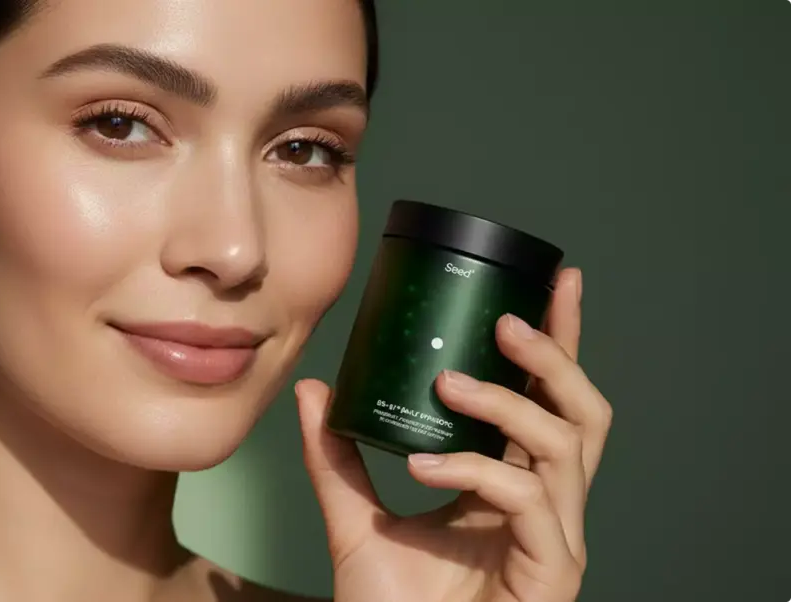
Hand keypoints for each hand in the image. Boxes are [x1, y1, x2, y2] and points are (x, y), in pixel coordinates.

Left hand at [296, 268, 610, 601]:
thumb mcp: (356, 520)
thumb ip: (336, 459)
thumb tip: (311, 391)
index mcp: (510, 485)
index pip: (547, 400)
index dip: (560, 340)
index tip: (557, 280)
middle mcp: (543, 506)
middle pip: (584, 414)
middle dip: (555, 356)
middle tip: (507, 320)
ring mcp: (555, 540)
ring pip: (566, 446)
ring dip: (509, 403)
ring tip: (449, 383)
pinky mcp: (553, 571)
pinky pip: (528, 501)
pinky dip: (476, 471)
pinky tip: (424, 465)